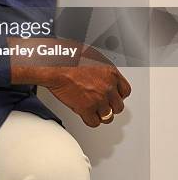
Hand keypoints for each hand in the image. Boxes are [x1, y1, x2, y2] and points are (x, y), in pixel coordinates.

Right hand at [10, 38, 130, 126]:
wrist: (54, 66)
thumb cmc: (68, 58)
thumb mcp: (92, 56)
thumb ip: (101, 69)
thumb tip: (101, 73)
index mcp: (111, 73)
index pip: (125, 91)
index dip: (118, 95)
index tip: (113, 96)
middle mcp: (108, 87)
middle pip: (118, 106)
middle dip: (110, 106)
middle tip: (102, 104)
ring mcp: (98, 99)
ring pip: (108, 117)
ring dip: (100, 114)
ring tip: (93, 111)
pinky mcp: (87, 109)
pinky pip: (94, 122)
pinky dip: (89, 120)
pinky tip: (85, 114)